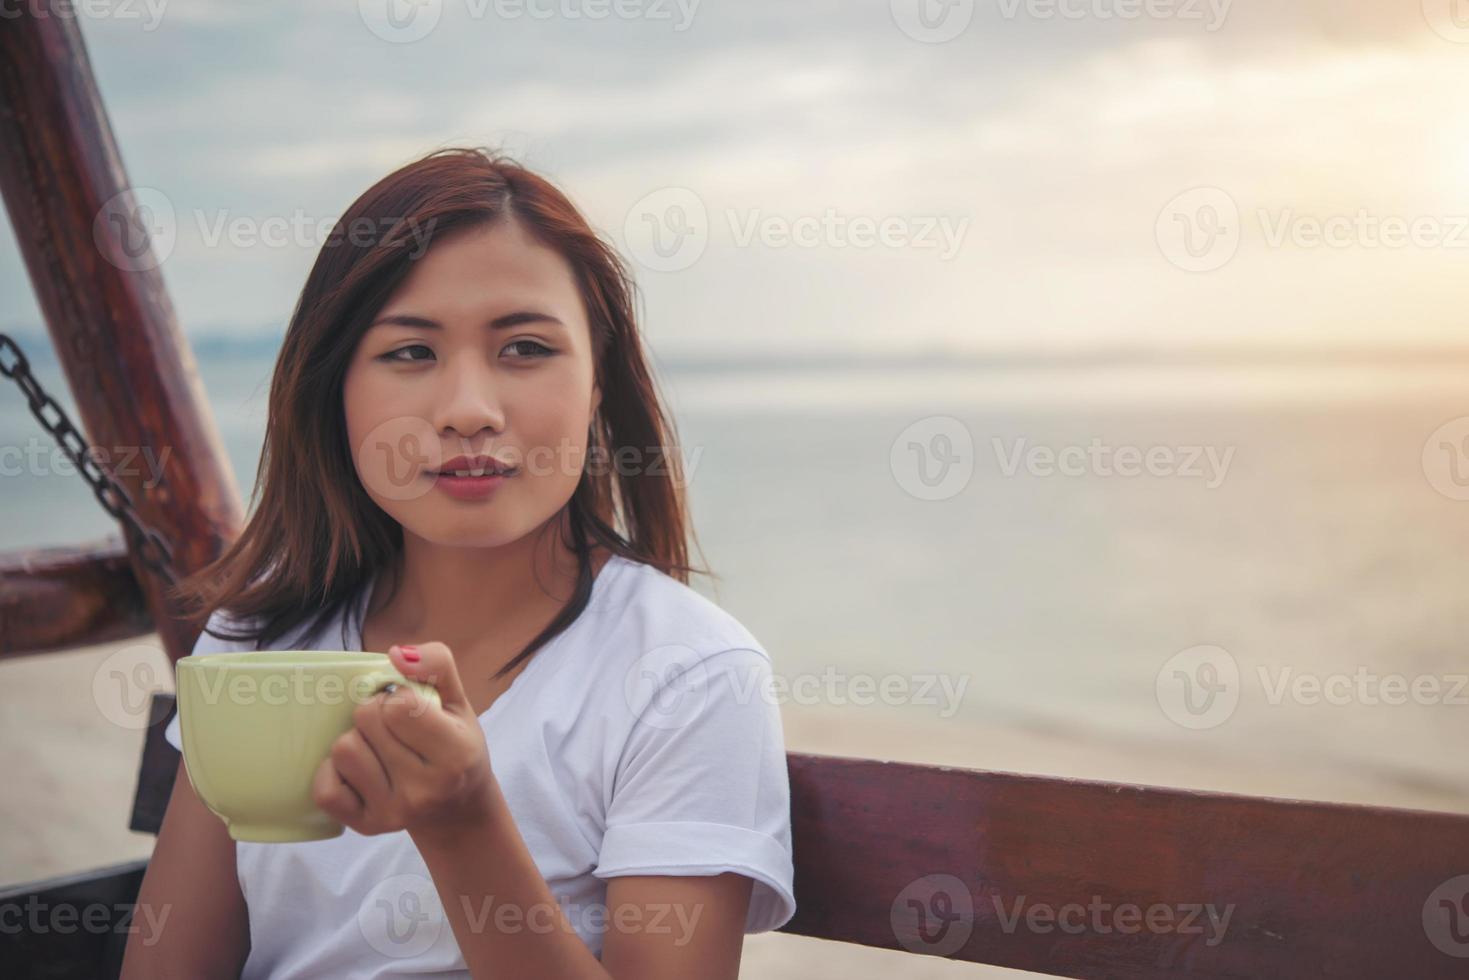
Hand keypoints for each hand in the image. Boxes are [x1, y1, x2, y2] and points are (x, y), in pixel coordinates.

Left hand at [311, 642, 497, 838]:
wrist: (457, 809)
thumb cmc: (457, 747)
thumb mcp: (459, 702)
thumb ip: (437, 665)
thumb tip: (396, 653)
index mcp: (455, 755)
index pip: (400, 705)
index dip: (400, 696)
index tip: (413, 707)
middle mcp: (425, 789)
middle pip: (367, 720)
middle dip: (377, 713)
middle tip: (396, 728)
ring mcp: (393, 812)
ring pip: (343, 749)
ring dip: (357, 739)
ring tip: (379, 748)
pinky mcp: (366, 826)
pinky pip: (325, 788)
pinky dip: (333, 772)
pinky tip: (359, 770)